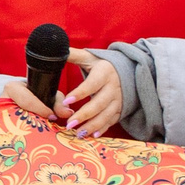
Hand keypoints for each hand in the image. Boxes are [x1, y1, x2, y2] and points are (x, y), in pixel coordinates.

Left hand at [6, 47, 123, 135]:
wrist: (129, 71)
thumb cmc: (102, 65)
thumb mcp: (90, 57)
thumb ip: (73, 54)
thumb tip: (55, 49)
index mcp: (104, 73)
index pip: (92, 84)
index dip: (80, 93)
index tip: (66, 101)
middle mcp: (114, 87)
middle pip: (99, 103)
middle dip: (84, 115)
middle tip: (69, 124)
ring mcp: (119, 100)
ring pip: (106, 115)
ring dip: (93, 125)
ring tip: (78, 133)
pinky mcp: (120, 109)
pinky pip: (112, 120)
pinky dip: (103, 128)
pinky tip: (93, 135)